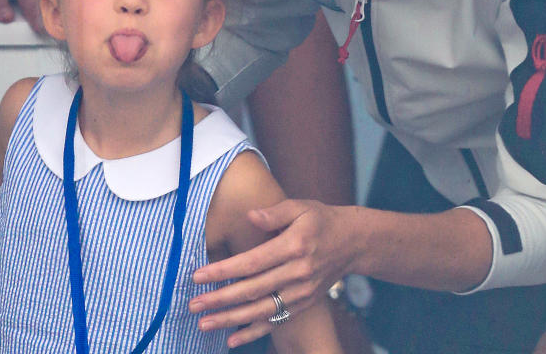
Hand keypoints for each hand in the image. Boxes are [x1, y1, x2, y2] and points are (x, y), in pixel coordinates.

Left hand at [189, 200, 357, 345]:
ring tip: (204, 324)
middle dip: (220, 299)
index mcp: (294, 246)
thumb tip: (250, 216)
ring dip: (231, 320)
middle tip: (193, 304)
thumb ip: (274, 213)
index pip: (252, 262)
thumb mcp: (300, 206)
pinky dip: (254, 333)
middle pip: (253, 290)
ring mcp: (302, 292)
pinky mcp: (305, 303)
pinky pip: (276, 321)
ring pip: (262, 311)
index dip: (224, 271)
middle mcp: (299, 272)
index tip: (198, 276)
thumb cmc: (321, 219)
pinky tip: (231, 339)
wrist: (353, 242)